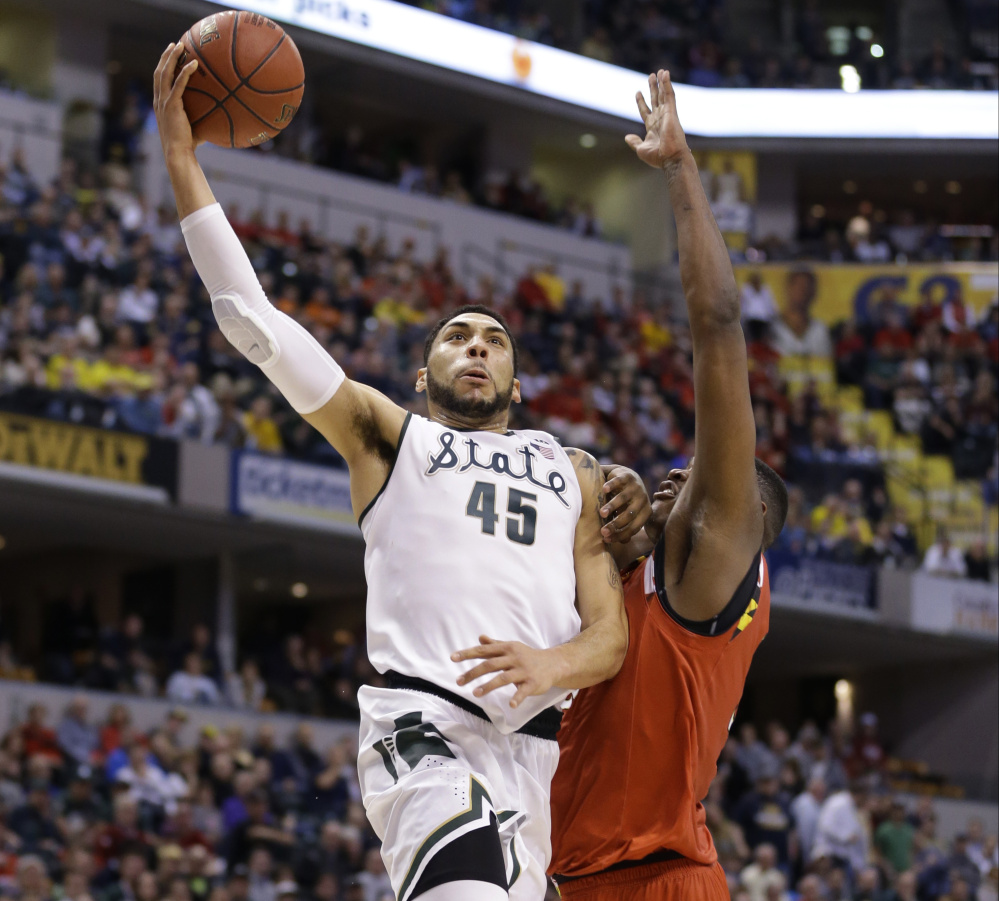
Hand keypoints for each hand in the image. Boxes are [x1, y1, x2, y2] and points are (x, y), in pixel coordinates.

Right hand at [153, 42, 199, 157]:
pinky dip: (185, 72)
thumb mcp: (192, 127)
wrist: (178, 153)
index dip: (163, 66)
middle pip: (159, 72)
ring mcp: (164, 102)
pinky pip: (179, 84)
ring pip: (165, 73)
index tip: (169, 55)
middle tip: (173, 44)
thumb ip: (200, 118)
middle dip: (166, 56)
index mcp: (160, 104)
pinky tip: (194, 63)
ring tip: (179, 45)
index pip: (159, 80)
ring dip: (172, 58)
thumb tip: (218, 117)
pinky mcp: (172, 106)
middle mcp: (159, 100)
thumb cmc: (187, 144)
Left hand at [452, 636, 562, 707]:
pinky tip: (511, 705)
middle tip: (458, 681)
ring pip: (503, 678)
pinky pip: (523, 691)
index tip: (452, 658)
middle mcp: (513, 658)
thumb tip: (480, 637)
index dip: (468, 654)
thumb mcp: (512, 647)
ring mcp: (523, 671)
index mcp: (507, 648)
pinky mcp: (533, 683)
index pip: (484, 650)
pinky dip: (518, 698)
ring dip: (488, 686)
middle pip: (490, 664)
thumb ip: (495, 644)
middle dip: (473, 673)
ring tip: (475, 693)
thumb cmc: (528, 656)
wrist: (553, 663)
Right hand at [599, 464, 651, 542]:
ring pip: (624, 498)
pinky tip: (604, 490)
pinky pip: (619, 482)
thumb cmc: (626, 501)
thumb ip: (627, 526)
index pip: (634, 527)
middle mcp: (643, 499)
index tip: (606, 539)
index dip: (620, 534)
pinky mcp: (627, 476)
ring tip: (602, 513)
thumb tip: (625, 542)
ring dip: (612, 506)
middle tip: (602, 531)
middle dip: (615, 524)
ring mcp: (636, 487)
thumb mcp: (628, 513)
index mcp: (645, 512)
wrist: (627, 476)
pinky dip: (612, 485)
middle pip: (629, 515)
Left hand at [625, 70, 688, 169]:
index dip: (641, 102)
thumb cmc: (657, 157)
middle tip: (651, 76)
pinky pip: (669, 94)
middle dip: (653, 88)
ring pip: (663, 94)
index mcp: (652, 126)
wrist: (670, 159)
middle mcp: (660, 118)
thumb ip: (634, 142)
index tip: (637, 92)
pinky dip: (667, 84)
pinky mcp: (671, 112)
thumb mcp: (641, 149)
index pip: (645, 111)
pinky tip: (665, 74)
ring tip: (660, 71)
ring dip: (661, 83)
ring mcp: (666, 114)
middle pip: (655, 99)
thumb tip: (627, 137)